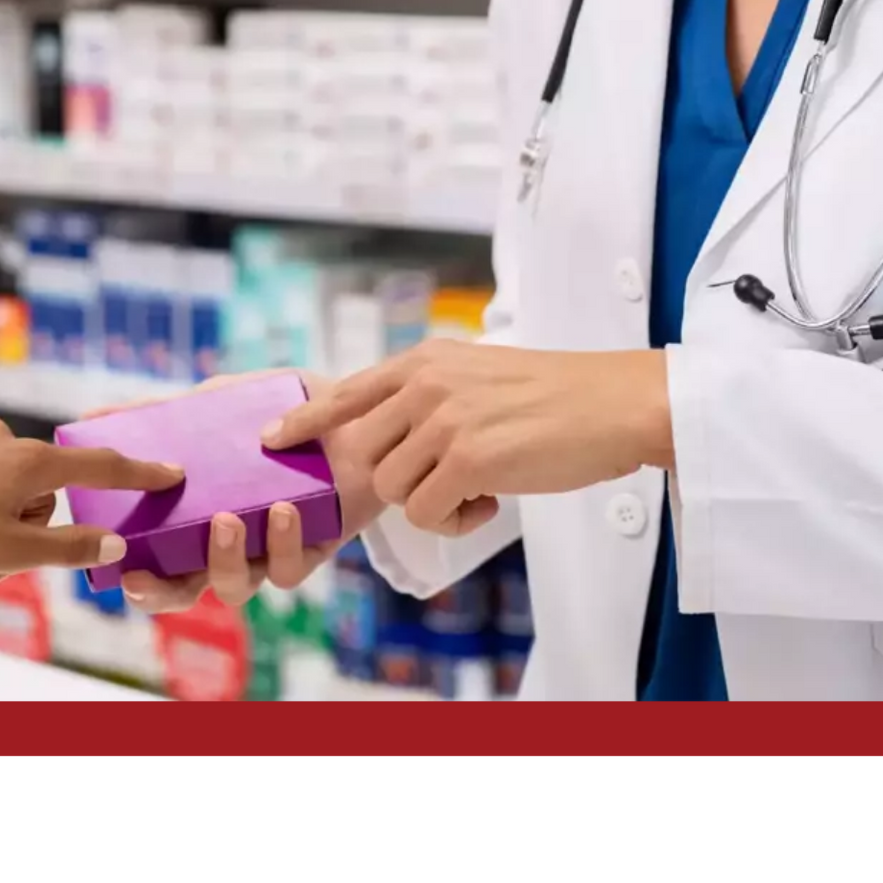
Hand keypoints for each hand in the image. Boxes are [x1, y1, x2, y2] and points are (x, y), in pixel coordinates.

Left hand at [0, 418, 182, 578]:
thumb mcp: (10, 552)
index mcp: (30, 462)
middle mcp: (4, 437)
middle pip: (42, 488)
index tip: (171, 470)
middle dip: (28, 524)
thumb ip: (67, 548)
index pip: (99, 467)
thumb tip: (115, 544)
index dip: (138, 472)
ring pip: (1, 483)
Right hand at [83, 374, 384, 615]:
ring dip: (223, 559)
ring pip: (236, 586)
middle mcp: (230, 544)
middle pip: (186, 590)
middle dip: (162, 592)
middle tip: (145, 576)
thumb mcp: (219, 401)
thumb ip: (163, 411)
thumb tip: (90, 416)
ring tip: (227, 519)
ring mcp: (269, 550)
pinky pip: (291, 568)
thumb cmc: (281, 409)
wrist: (353, 407)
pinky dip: (283, 543)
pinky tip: (283, 510)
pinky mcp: (313, 549)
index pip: (158, 563)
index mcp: (198, 516)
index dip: (139, 579)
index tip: (119, 571)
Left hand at [262, 342, 672, 536]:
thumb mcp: (475, 374)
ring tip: (478, 487)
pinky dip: (457, 521)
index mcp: (425, 360)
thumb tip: (387, 434)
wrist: (611, 404)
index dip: (306, 419)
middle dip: (400, 480)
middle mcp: (425, 384)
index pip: (347, 391)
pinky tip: (491, 501)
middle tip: (451, 480)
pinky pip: (428, 513)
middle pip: (368, 455)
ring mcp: (443, 419)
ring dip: (432, 503)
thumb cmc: (553, 396)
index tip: (271, 438)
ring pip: (394, 488)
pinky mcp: (467, 458)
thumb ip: (428, 393)